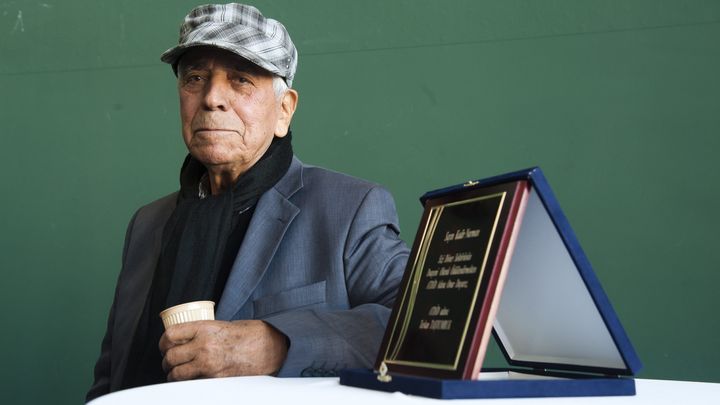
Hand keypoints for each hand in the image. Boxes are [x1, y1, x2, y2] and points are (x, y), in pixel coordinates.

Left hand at [159, 320, 287, 380]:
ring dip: (173, 375)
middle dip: (166, 361)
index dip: (163, 342)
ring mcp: (208, 364)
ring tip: (176, 373)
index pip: (171, 335)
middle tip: (168, 362)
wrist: (269, 348)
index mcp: (205, 328)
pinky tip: (191, 380)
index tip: (164, 345)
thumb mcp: (224, 325)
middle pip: (170, 356)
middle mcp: (204, 346)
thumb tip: (188, 338)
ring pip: (177, 374)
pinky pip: (192, 383)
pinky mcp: (214, 379)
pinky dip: (188, 383)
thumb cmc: (251, 335)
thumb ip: (204, 331)